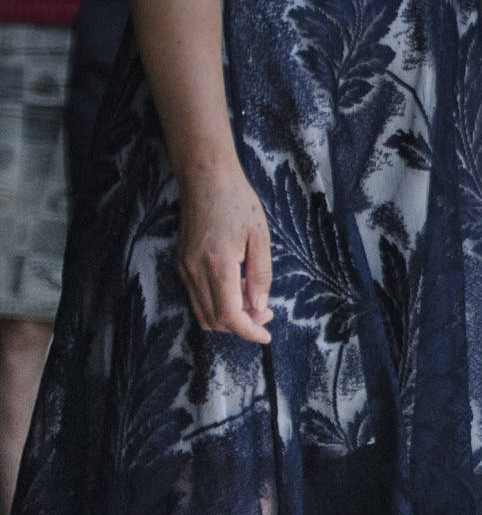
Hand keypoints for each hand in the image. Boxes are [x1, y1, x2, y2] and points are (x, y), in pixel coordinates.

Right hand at [176, 160, 272, 344]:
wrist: (205, 178)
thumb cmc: (238, 202)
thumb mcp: (261, 236)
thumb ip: (260, 274)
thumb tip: (259, 306)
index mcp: (217, 264)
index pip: (229, 314)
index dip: (248, 331)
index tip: (266, 337)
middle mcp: (195, 270)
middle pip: (214, 319)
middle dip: (242, 325)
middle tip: (266, 314)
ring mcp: (184, 267)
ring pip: (203, 311)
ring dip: (229, 316)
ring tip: (255, 302)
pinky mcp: (181, 262)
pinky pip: (197, 296)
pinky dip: (217, 302)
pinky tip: (238, 289)